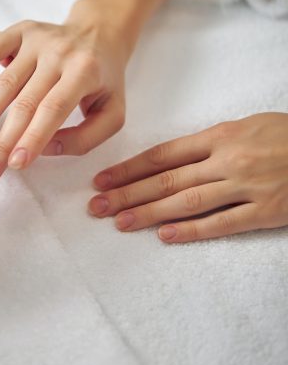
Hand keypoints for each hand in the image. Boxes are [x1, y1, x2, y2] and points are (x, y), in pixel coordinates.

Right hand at [0, 7, 132, 181]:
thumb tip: (46, 149)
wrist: (99, 32)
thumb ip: (86, 137)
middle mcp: (59, 52)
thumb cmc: (103, 79)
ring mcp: (37, 39)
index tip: (15, 165)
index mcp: (84, 71)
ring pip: (4, 83)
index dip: (33, 138)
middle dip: (3, 140)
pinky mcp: (20, 30)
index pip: (54, 109)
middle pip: (25, 102)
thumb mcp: (112, 112)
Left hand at [89, 113, 287, 242]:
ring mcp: (247, 186)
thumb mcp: (246, 127)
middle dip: (126, 193)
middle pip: (166, 179)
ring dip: (149, 213)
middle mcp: (227, 160)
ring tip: (119, 223)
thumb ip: (209, 144)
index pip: (162, 155)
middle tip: (96, 206)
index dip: (128, 169)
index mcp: (220, 136)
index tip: (101, 179)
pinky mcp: (266, 210)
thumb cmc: (287, 136)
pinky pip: (223, 223)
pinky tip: (165, 237)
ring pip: (186, 201)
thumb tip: (170, 161)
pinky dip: (192, 231)